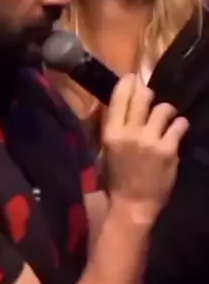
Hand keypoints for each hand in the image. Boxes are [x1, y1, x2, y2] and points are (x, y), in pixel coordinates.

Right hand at [102, 74, 188, 224]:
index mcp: (111, 133)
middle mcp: (130, 132)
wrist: (133, 205)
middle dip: (148, 93)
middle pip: (143, 96)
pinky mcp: (168, 149)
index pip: (120, 97)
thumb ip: (109, 128)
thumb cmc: (116, 180)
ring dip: (166, 112)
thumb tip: (112, 105)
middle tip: (150, 99)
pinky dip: (179, 126)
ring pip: (164, 108)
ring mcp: (150, 140)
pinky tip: (176, 132)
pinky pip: (179, 125)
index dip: (128, 82)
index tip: (133, 78)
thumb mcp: (104, 152)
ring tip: (166, 121)